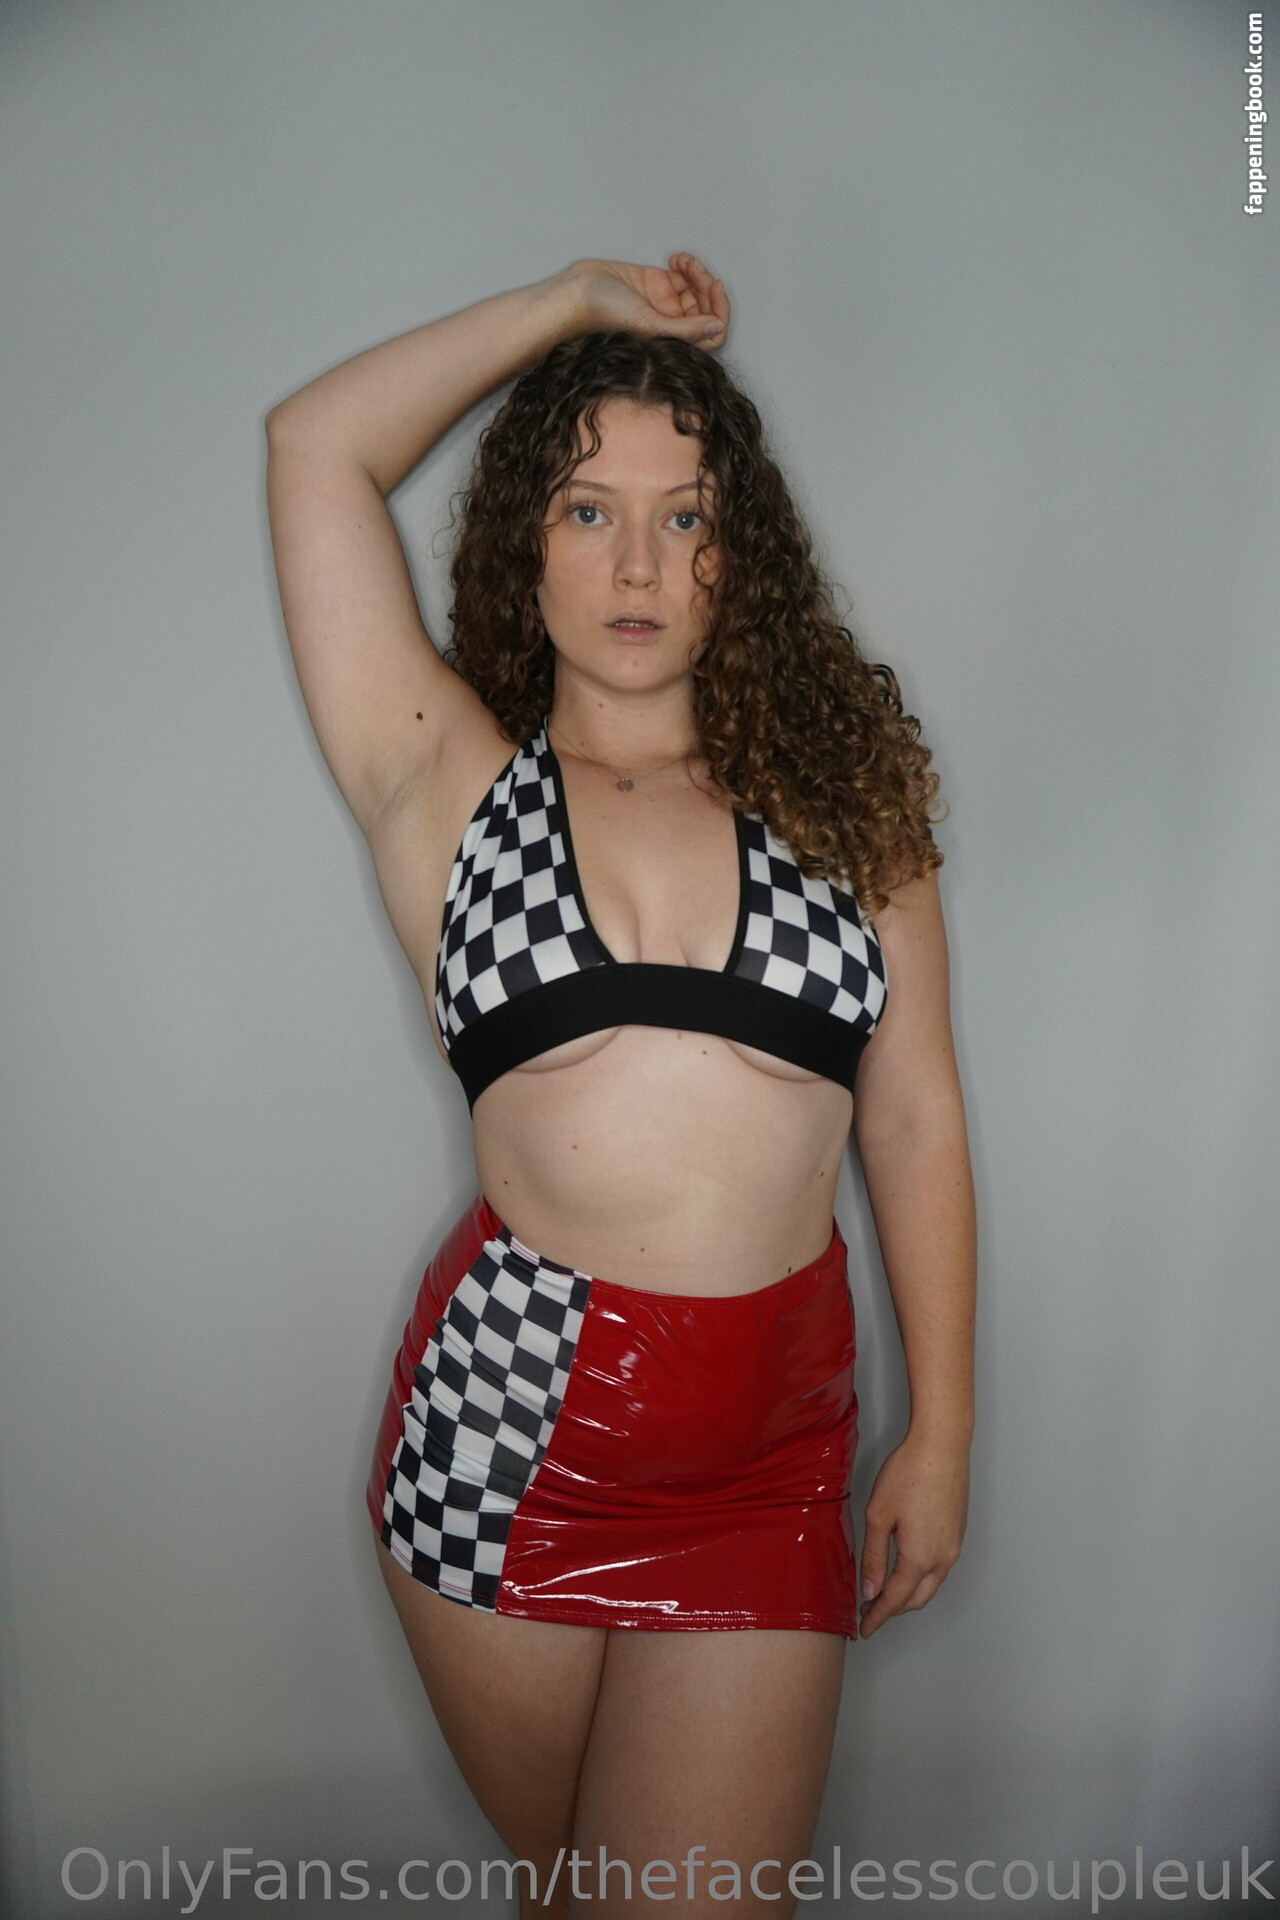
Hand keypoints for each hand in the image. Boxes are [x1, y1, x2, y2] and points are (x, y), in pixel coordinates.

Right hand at [560, 253, 729, 350]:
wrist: (577, 292)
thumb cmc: (602, 315)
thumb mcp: (648, 325)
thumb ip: (685, 330)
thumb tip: (717, 328)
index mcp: (672, 342)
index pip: (712, 333)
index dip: (719, 312)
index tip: (714, 290)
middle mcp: (672, 325)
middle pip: (707, 308)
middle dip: (707, 286)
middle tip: (696, 272)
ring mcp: (666, 304)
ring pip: (698, 288)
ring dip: (697, 272)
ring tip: (682, 263)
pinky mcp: (658, 284)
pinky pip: (685, 275)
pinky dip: (687, 264)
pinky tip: (675, 259)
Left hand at [858, 1430, 969, 1638]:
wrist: (942, 1446)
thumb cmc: (909, 1474)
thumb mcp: (878, 1515)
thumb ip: (873, 1557)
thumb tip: (870, 1590)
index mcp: (920, 1558)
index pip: (895, 1601)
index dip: (877, 1617)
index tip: (865, 1628)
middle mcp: (942, 1559)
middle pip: (916, 1600)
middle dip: (893, 1610)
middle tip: (869, 1611)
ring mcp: (954, 1547)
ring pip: (930, 1586)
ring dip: (908, 1595)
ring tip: (884, 1593)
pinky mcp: (958, 1534)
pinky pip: (939, 1569)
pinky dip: (921, 1579)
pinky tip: (906, 1570)